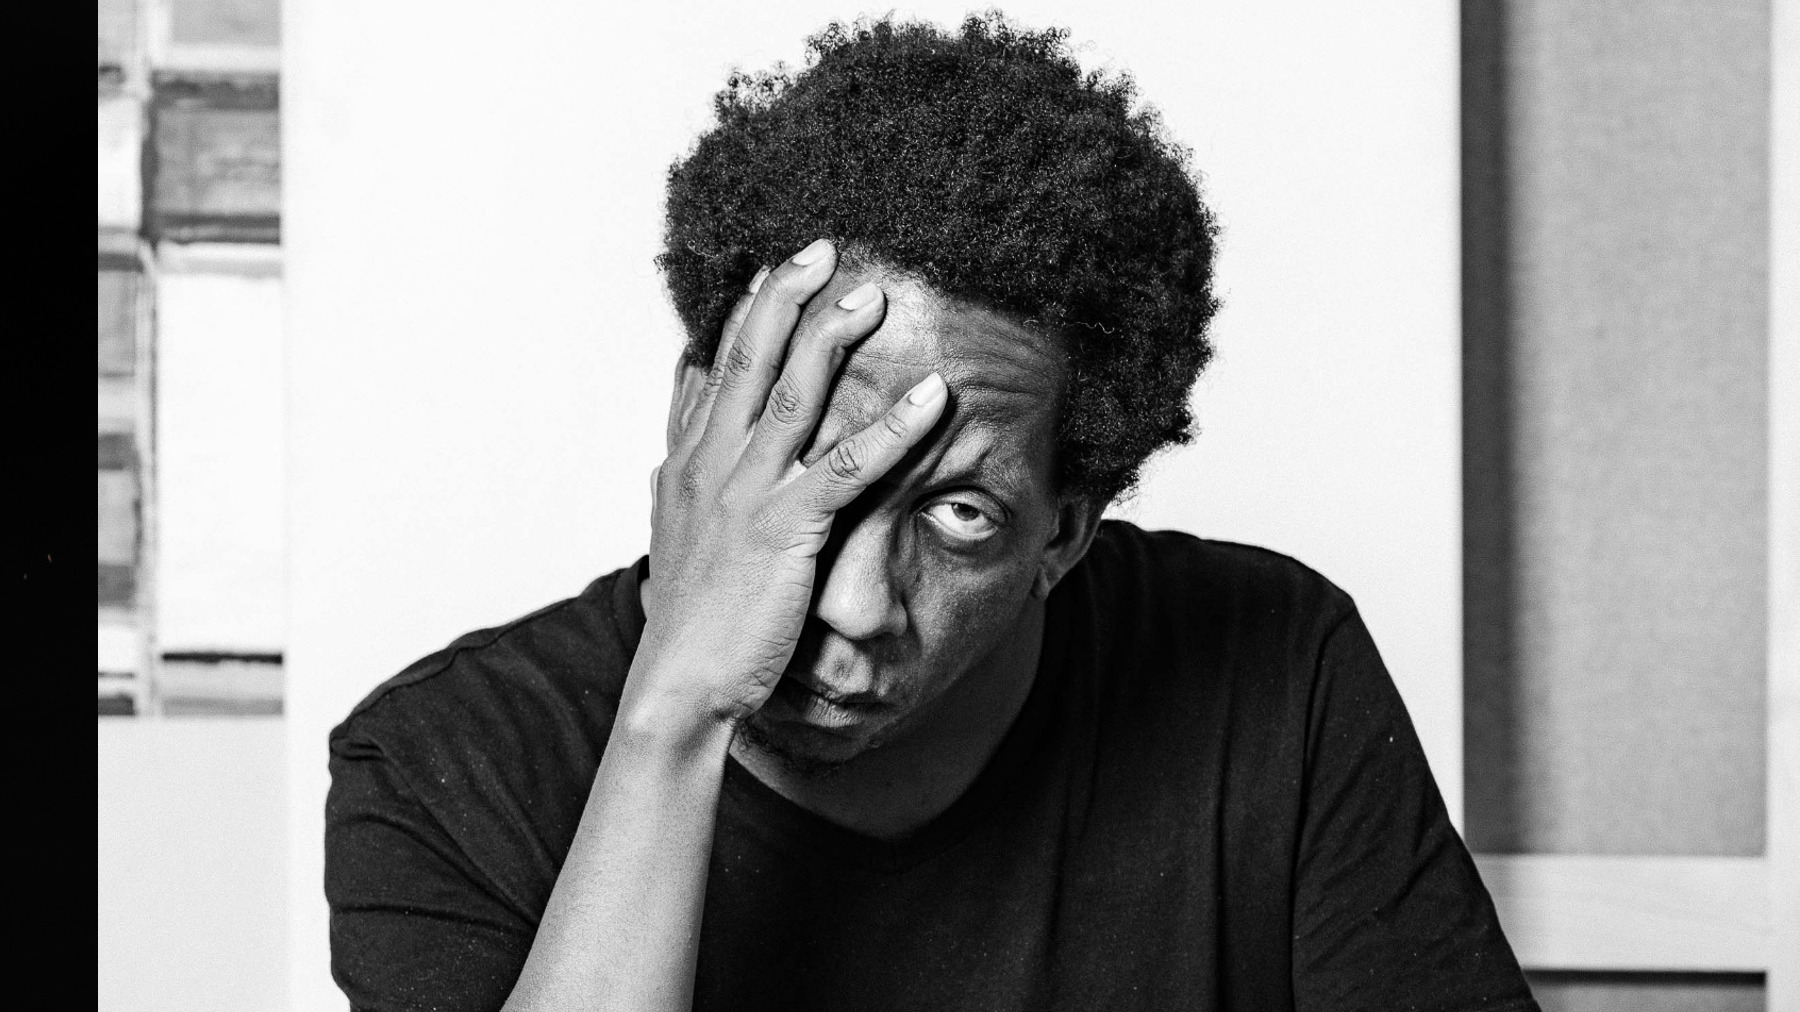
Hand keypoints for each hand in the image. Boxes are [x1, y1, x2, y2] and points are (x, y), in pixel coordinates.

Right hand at [626, 239, 948, 732]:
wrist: (677, 685)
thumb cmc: (687, 617)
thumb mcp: (672, 530)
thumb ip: (679, 477)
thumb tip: (673, 444)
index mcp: (690, 461)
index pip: (715, 364)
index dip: (747, 310)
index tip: (773, 264)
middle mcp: (712, 464)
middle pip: (750, 358)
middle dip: (787, 296)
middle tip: (823, 246)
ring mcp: (747, 494)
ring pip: (792, 396)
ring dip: (834, 339)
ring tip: (873, 295)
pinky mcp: (785, 531)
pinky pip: (846, 467)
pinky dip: (893, 427)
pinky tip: (933, 398)